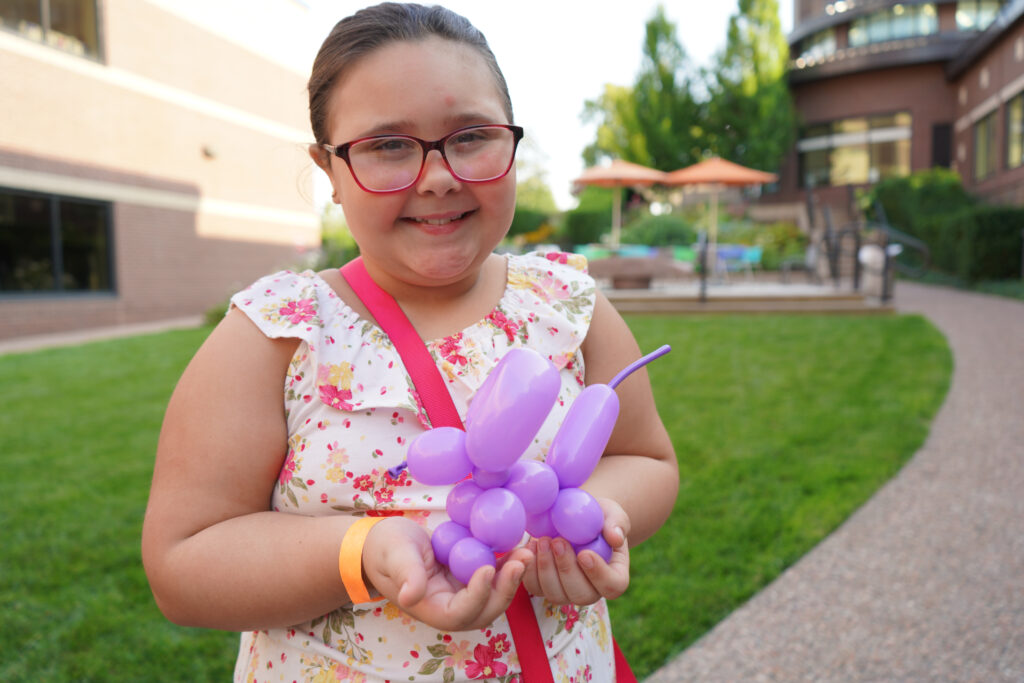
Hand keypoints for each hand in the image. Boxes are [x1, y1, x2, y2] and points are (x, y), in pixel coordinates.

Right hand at [361, 516, 524, 631]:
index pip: (460, 612)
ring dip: (512, 578)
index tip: (488, 567)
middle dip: (506, 589)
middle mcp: (451, 606)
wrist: (386, 542)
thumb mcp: (393, 555)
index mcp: (431, 608)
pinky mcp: (469, 577)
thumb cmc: (386, 547)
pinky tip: (518, 545)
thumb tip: (411, 597)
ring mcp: (462, 592)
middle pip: (485, 610)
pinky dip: (507, 565)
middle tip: (520, 562)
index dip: (478, 595)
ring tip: (526, 552)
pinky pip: (493, 577)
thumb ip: (405, 575)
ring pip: (494, 595)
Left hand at [507, 497, 629, 604]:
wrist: (575, 518)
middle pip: (581, 594)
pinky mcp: (545, 587)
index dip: (598, 574)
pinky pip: (535, 587)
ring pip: (556, 594)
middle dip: (567, 569)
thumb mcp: (612, 514)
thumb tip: (615, 538)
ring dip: (546, 569)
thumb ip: (617, 524)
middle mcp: (592, 590)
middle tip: (558, 542)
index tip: (584, 553)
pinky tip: (531, 546)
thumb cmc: (598, 516)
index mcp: (614, 576)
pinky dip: (530, 569)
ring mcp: (567, 592)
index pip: (612, 585)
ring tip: (543, 540)